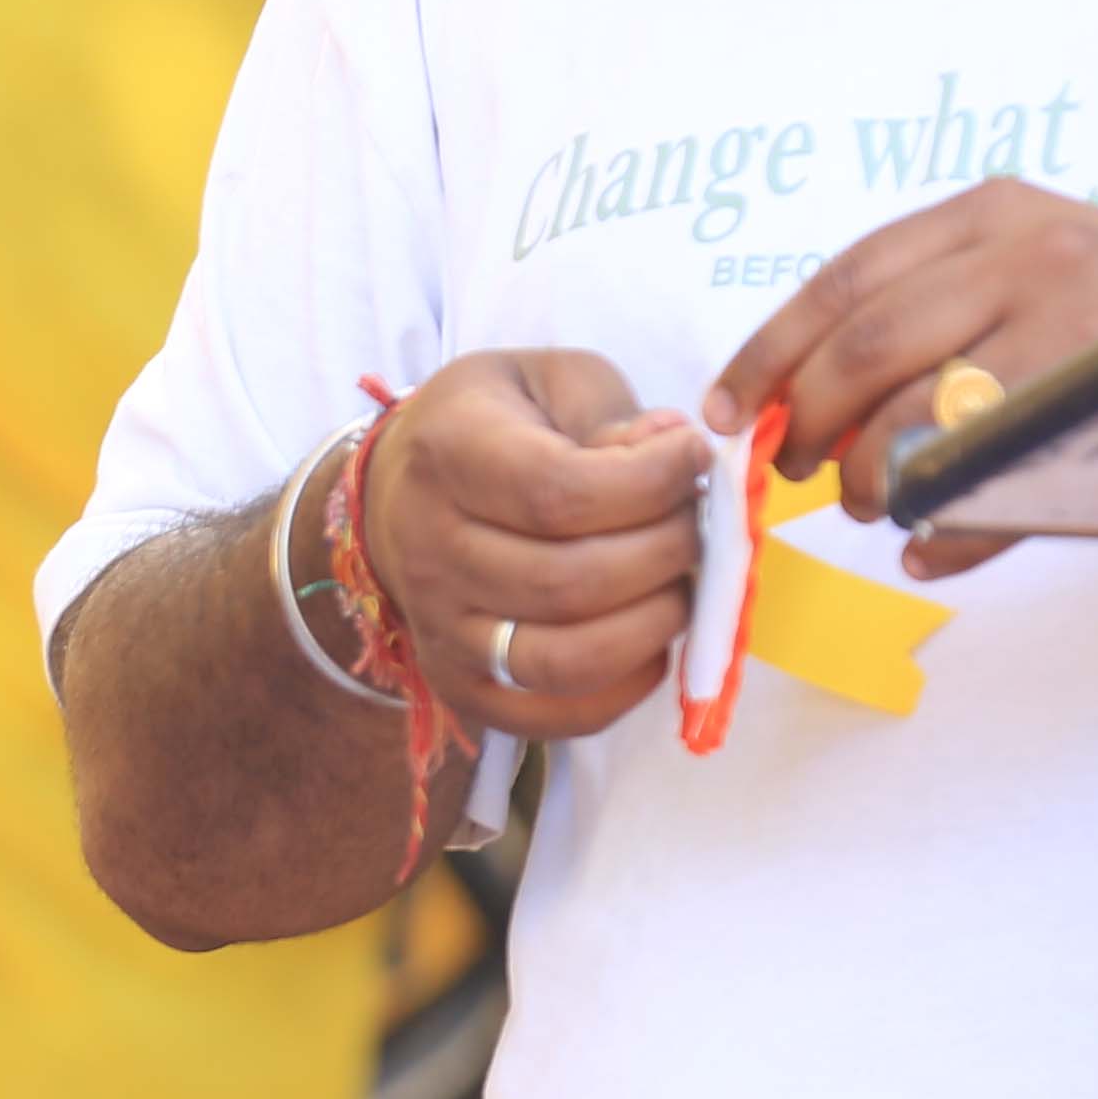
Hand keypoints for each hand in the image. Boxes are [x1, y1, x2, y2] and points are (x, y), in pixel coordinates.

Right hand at [357, 350, 713, 742]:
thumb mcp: (550, 383)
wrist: (399, 494)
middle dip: (666, 554)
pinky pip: (553, 716)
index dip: (651, 483)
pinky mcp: (460, 688)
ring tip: (679, 585)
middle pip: (570, 584)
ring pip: (565, 660)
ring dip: (652, 626)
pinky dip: (623, 690)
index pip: (559, 495)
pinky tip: (649, 642)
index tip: (692, 456)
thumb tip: (671, 455)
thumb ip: (613, 415)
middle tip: (698, 525)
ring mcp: (440, 632)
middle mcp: (431, 554)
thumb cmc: (492, 427)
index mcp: (449, 459)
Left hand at [713, 177, 1097, 573]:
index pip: (845, 280)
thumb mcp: (1037, 274)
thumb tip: (795, 400)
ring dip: (868, 482)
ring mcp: (1070, 326)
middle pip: (861, 351)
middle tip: (796, 469)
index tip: (727, 410)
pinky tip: (928, 543)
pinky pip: (978, 483)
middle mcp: (1031, 252)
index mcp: (997, 214)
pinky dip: (939, 529)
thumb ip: (932, 312)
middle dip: (806, 424)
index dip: (769, 351)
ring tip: (874, 501)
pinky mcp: (1097, 405)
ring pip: (908, 421)